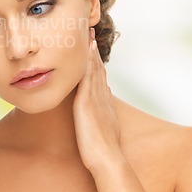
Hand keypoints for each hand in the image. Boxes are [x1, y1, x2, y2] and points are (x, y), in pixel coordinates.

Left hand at [73, 28, 122, 172]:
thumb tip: (104, 94)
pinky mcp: (87, 104)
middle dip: (93, 50)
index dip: (95, 59)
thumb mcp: (104, 123)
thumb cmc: (103, 147)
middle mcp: (100, 96)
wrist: (107, 159)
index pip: (99, 74)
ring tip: (87, 35)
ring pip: (93, 70)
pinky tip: (85, 54)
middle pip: (97, 67)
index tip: (92, 44)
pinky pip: (87, 79)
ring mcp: (95, 99)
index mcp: (102, 100)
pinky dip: (87, 65)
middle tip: (90, 32)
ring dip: (90, 52)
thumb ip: (102, 108)